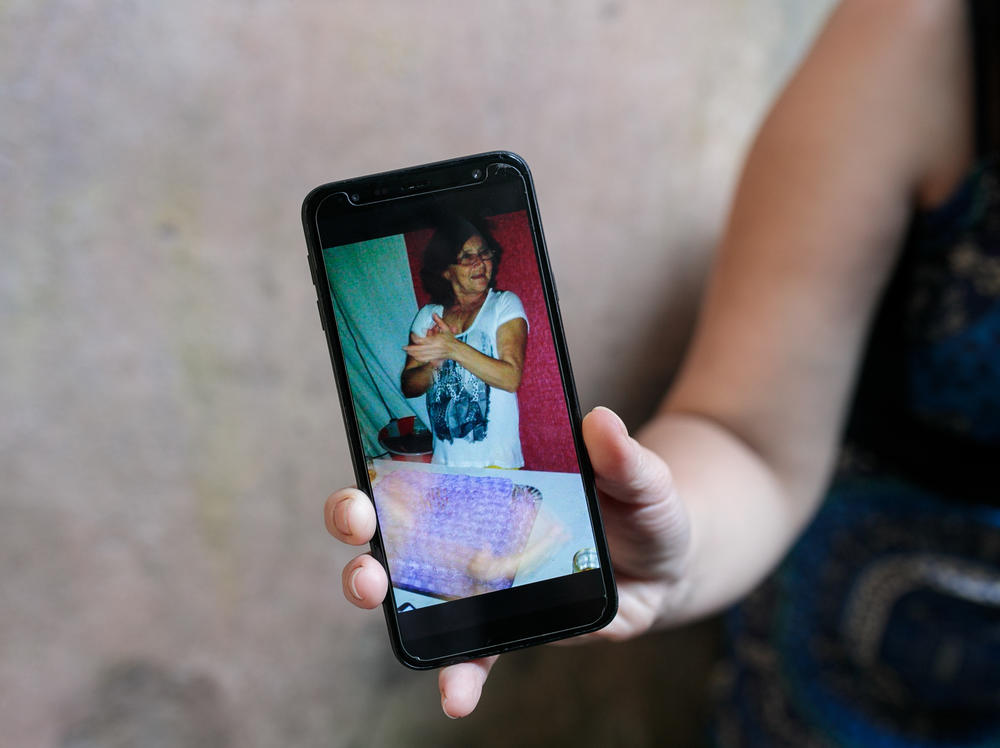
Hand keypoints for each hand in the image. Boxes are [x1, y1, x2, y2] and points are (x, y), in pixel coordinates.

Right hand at [323, 406, 691, 716]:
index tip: (366, 474)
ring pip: (415, 593)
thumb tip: (601, 421)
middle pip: (398, 528)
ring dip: (386, 600)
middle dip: (361, 531)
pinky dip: (458, 675)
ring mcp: (484, 579)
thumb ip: (623, 456)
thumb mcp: (641, 478)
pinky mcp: (507, 624)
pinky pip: (473, 653)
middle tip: (360, 532)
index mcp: (490, 476)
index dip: (379, 469)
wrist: (665, 563)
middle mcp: (472, 525)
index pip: (422, 466)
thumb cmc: (641, 506)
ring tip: (378, 600)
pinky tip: (454, 695)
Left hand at [403, 313, 459, 365]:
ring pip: (420, 355)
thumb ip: (439, 321)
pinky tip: (414, 356)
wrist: (456, 350)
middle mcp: (433, 348)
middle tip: (403, 347)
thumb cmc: (451, 339)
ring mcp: (433, 354)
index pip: (421, 340)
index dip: (414, 338)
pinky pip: (424, 359)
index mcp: (435, 340)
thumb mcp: (446, 329)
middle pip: (418, 349)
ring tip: (407, 351)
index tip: (412, 334)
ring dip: (412, 354)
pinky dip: (418, 358)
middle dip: (410, 348)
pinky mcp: (434, 358)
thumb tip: (434, 313)